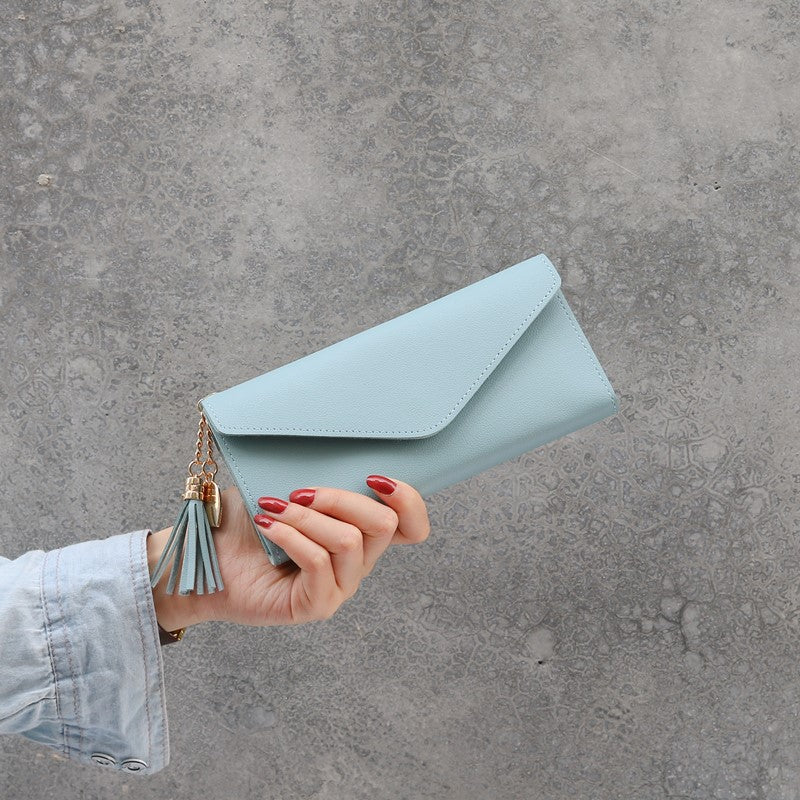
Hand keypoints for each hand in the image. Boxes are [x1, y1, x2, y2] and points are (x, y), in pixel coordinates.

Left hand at [148, 476, 430, 630]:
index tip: (373, 476)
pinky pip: (320, 564)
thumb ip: (325, 472)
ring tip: (274, 509)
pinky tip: (268, 525)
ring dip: (307, 518)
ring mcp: (340, 586)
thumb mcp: (293, 482)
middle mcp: (358, 562)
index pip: (413, 525)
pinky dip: (293, 536)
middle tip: (301, 492)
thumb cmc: (249, 516)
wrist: (206, 552)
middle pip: (385, 525)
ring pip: (350, 542)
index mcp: (361, 532)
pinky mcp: (316, 605)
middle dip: (341, 498)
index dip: (408, 499)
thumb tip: (348, 447)